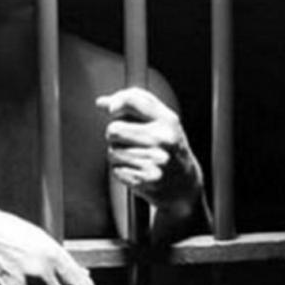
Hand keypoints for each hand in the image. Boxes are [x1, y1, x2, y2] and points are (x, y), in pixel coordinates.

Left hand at [96, 87, 202, 214]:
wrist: (183, 184)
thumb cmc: (167, 147)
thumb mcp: (160, 122)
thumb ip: (133, 107)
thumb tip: (101, 102)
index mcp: (167, 120)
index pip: (132, 100)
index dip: (116, 103)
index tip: (113, 111)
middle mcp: (162, 139)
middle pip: (114, 129)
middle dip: (114, 135)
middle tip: (126, 140)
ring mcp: (155, 160)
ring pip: (112, 151)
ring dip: (117, 155)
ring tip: (135, 157)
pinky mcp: (145, 179)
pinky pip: (116, 170)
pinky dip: (121, 170)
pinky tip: (137, 170)